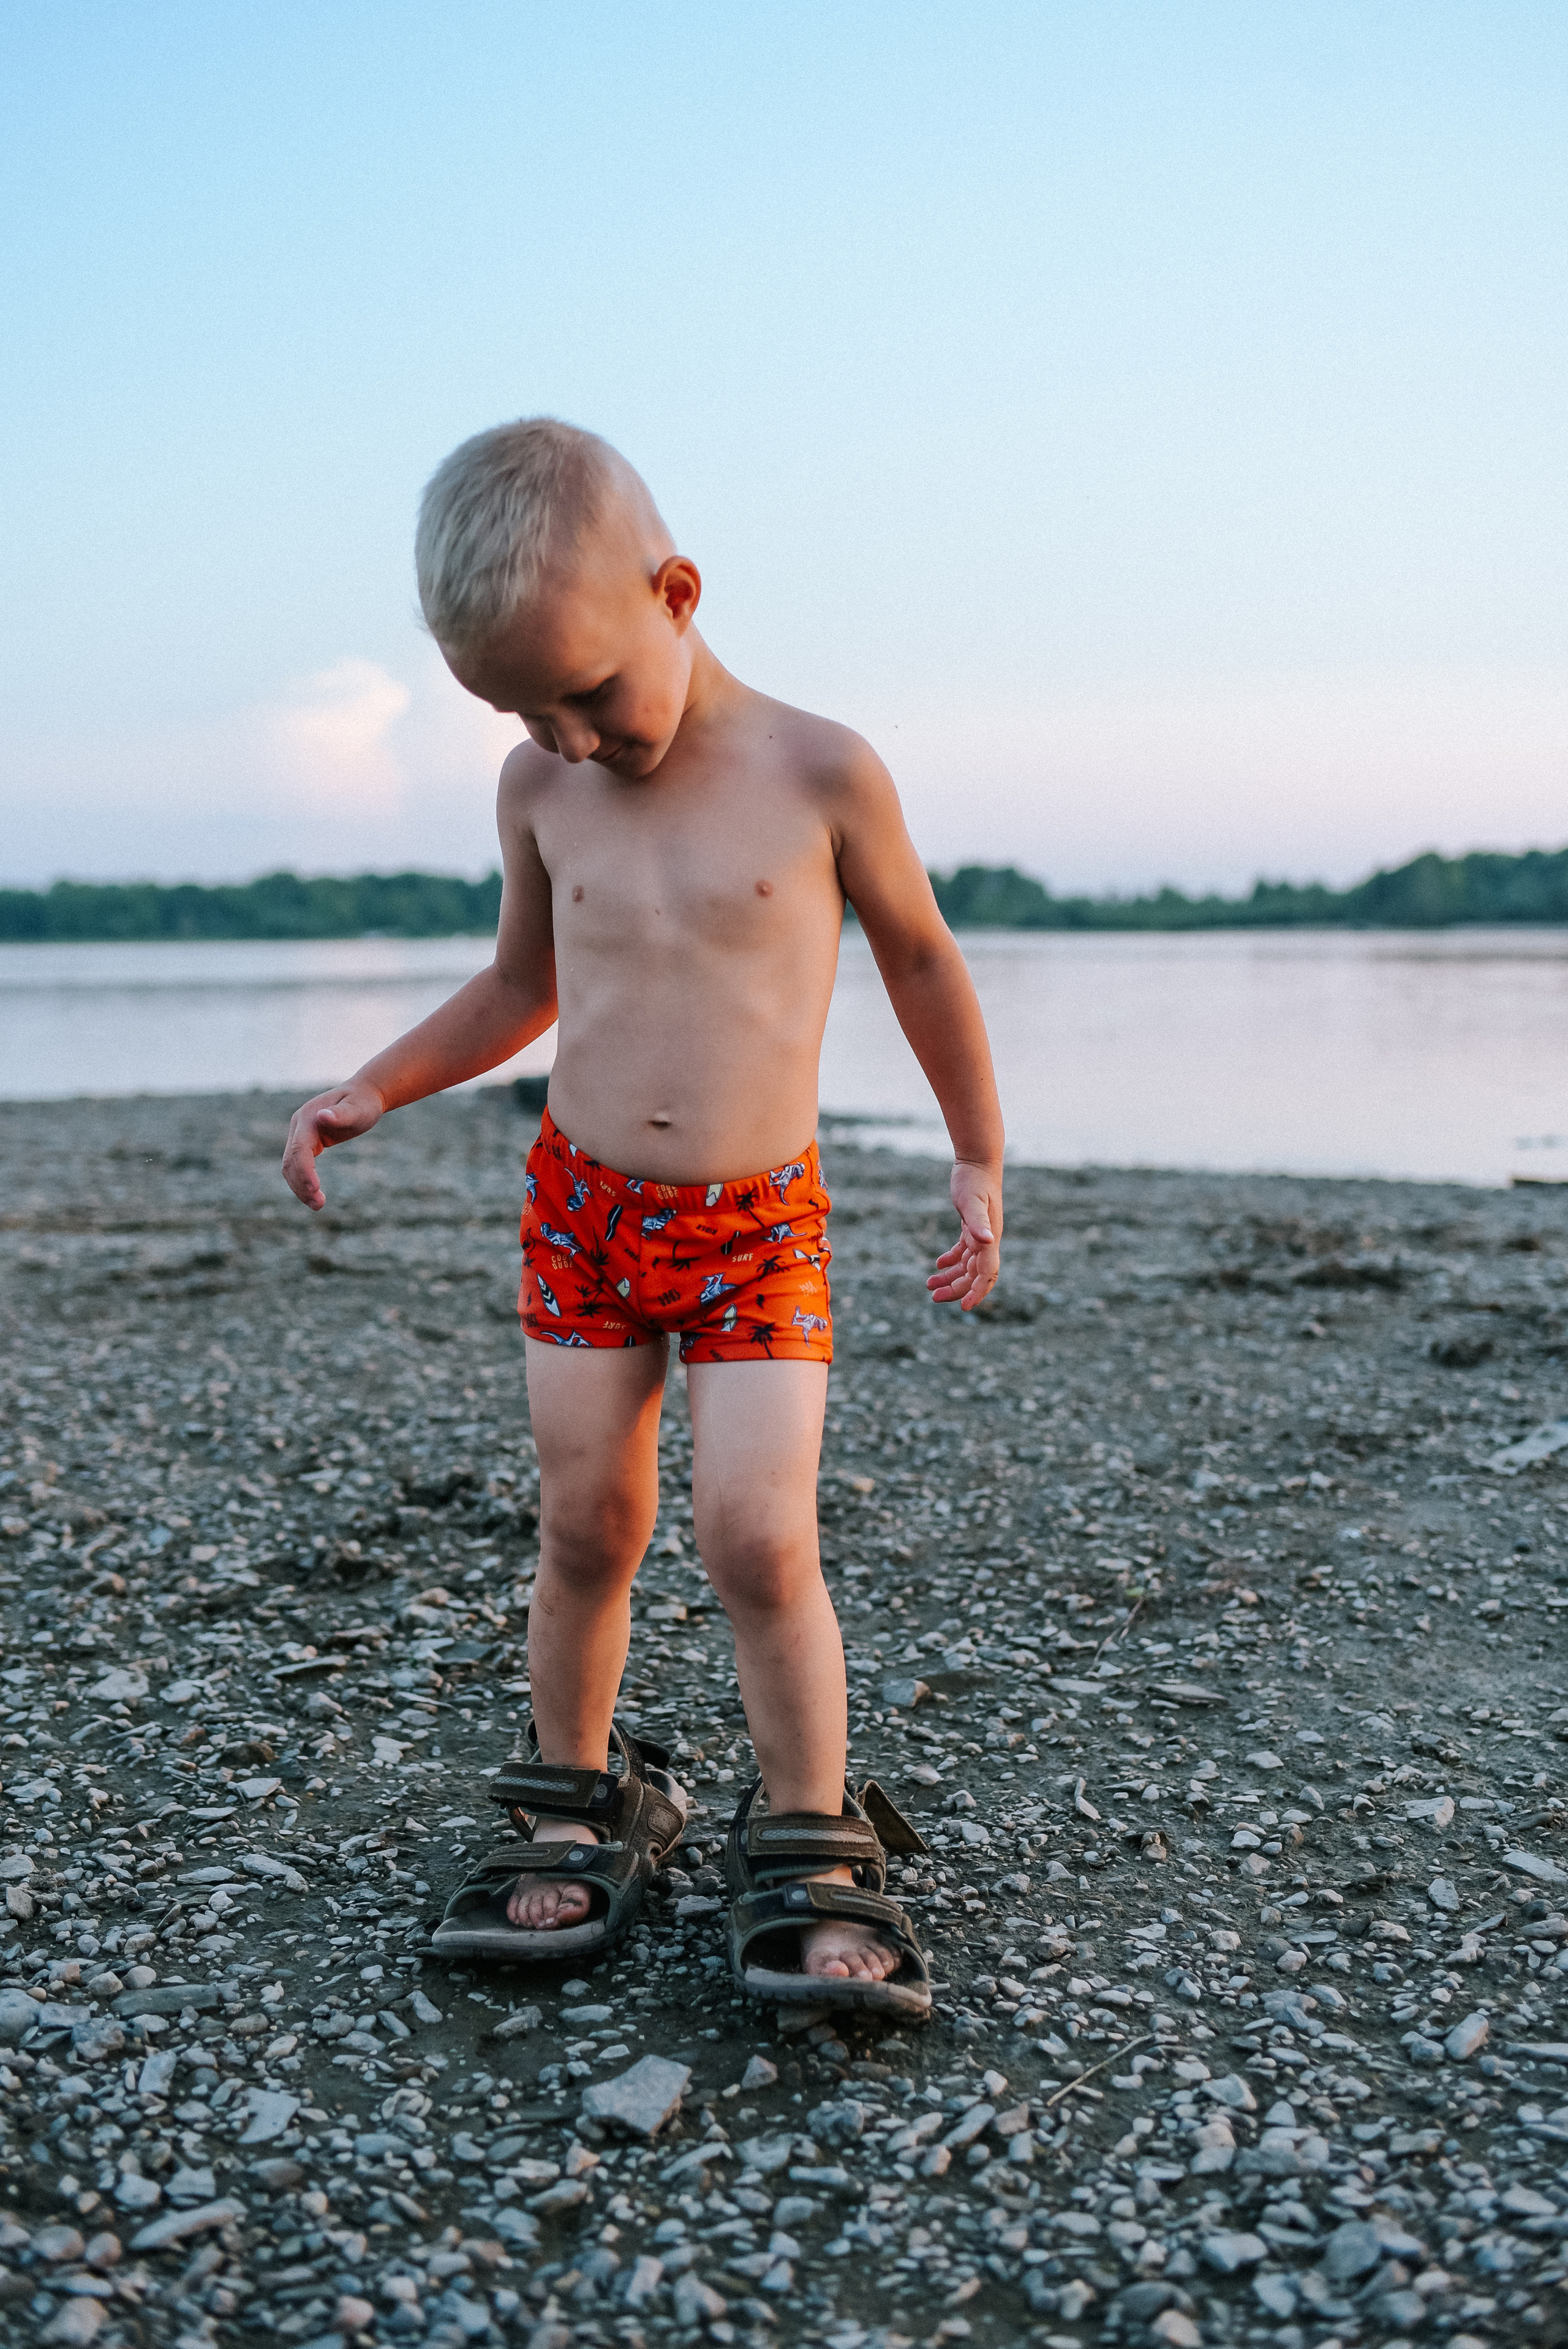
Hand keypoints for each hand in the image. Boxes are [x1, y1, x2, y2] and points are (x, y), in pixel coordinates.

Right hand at [281, 1079, 384, 1209]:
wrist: (363, 1095)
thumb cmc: (364, 1102)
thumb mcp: (358, 1109)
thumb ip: (342, 1114)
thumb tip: (323, 1117)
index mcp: (309, 1117)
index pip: (300, 1148)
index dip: (305, 1170)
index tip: (315, 1189)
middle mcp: (299, 1126)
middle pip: (290, 1161)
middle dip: (301, 1184)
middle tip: (319, 1205)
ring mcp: (300, 1134)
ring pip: (290, 1166)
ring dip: (300, 1187)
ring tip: (318, 1206)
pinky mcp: (307, 1142)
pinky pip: (298, 1165)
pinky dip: (303, 1181)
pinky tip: (314, 1194)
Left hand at [928, 1159, 1002, 1310]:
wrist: (978, 1161)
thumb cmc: (975, 1179)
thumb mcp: (973, 1201)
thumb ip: (978, 1222)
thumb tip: (987, 1241)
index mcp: (989, 1239)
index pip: (987, 1274)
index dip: (977, 1291)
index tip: (963, 1306)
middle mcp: (987, 1240)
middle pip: (974, 1275)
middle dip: (956, 1289)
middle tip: (933, 1296)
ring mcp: (980, 1234)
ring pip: (967, 1265)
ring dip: (951, 1277)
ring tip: (929, 1285)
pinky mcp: (971, 1226)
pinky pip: (963, 1251)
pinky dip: (951, 1260)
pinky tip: (938, 1265)